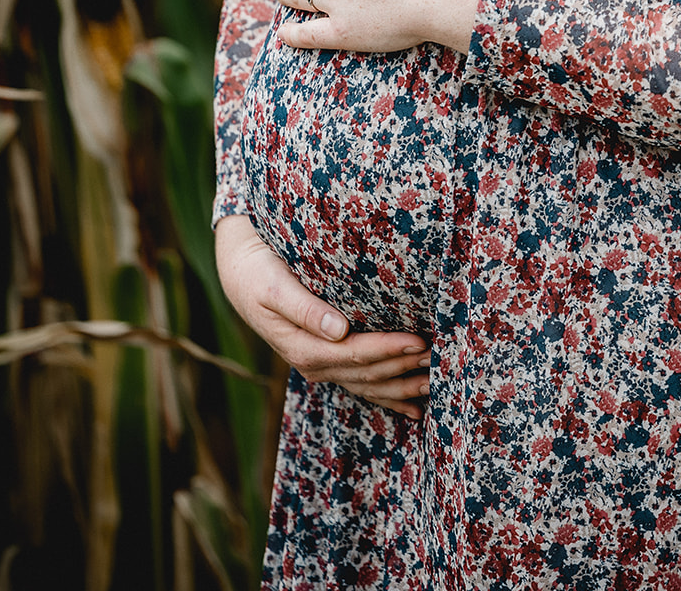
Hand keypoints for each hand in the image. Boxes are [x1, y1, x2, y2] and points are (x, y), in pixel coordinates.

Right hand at [215, 215, 430, 418]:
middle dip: (403, 368)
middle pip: (366, 373)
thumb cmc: (258, 273)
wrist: (240, 275)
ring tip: (435, 384)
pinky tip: (412, 407)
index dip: (387, 350)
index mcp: (303, 347)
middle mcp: (314, 363)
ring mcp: (321, 365)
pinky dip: (388, 395)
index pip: (354, 354)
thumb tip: (339, 330)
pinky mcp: (327, 360)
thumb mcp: (275, 286)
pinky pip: (361, 383)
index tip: (418, 341)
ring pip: (367, 384)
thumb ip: (305, 308)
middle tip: (440, 359)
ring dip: (402, 386)